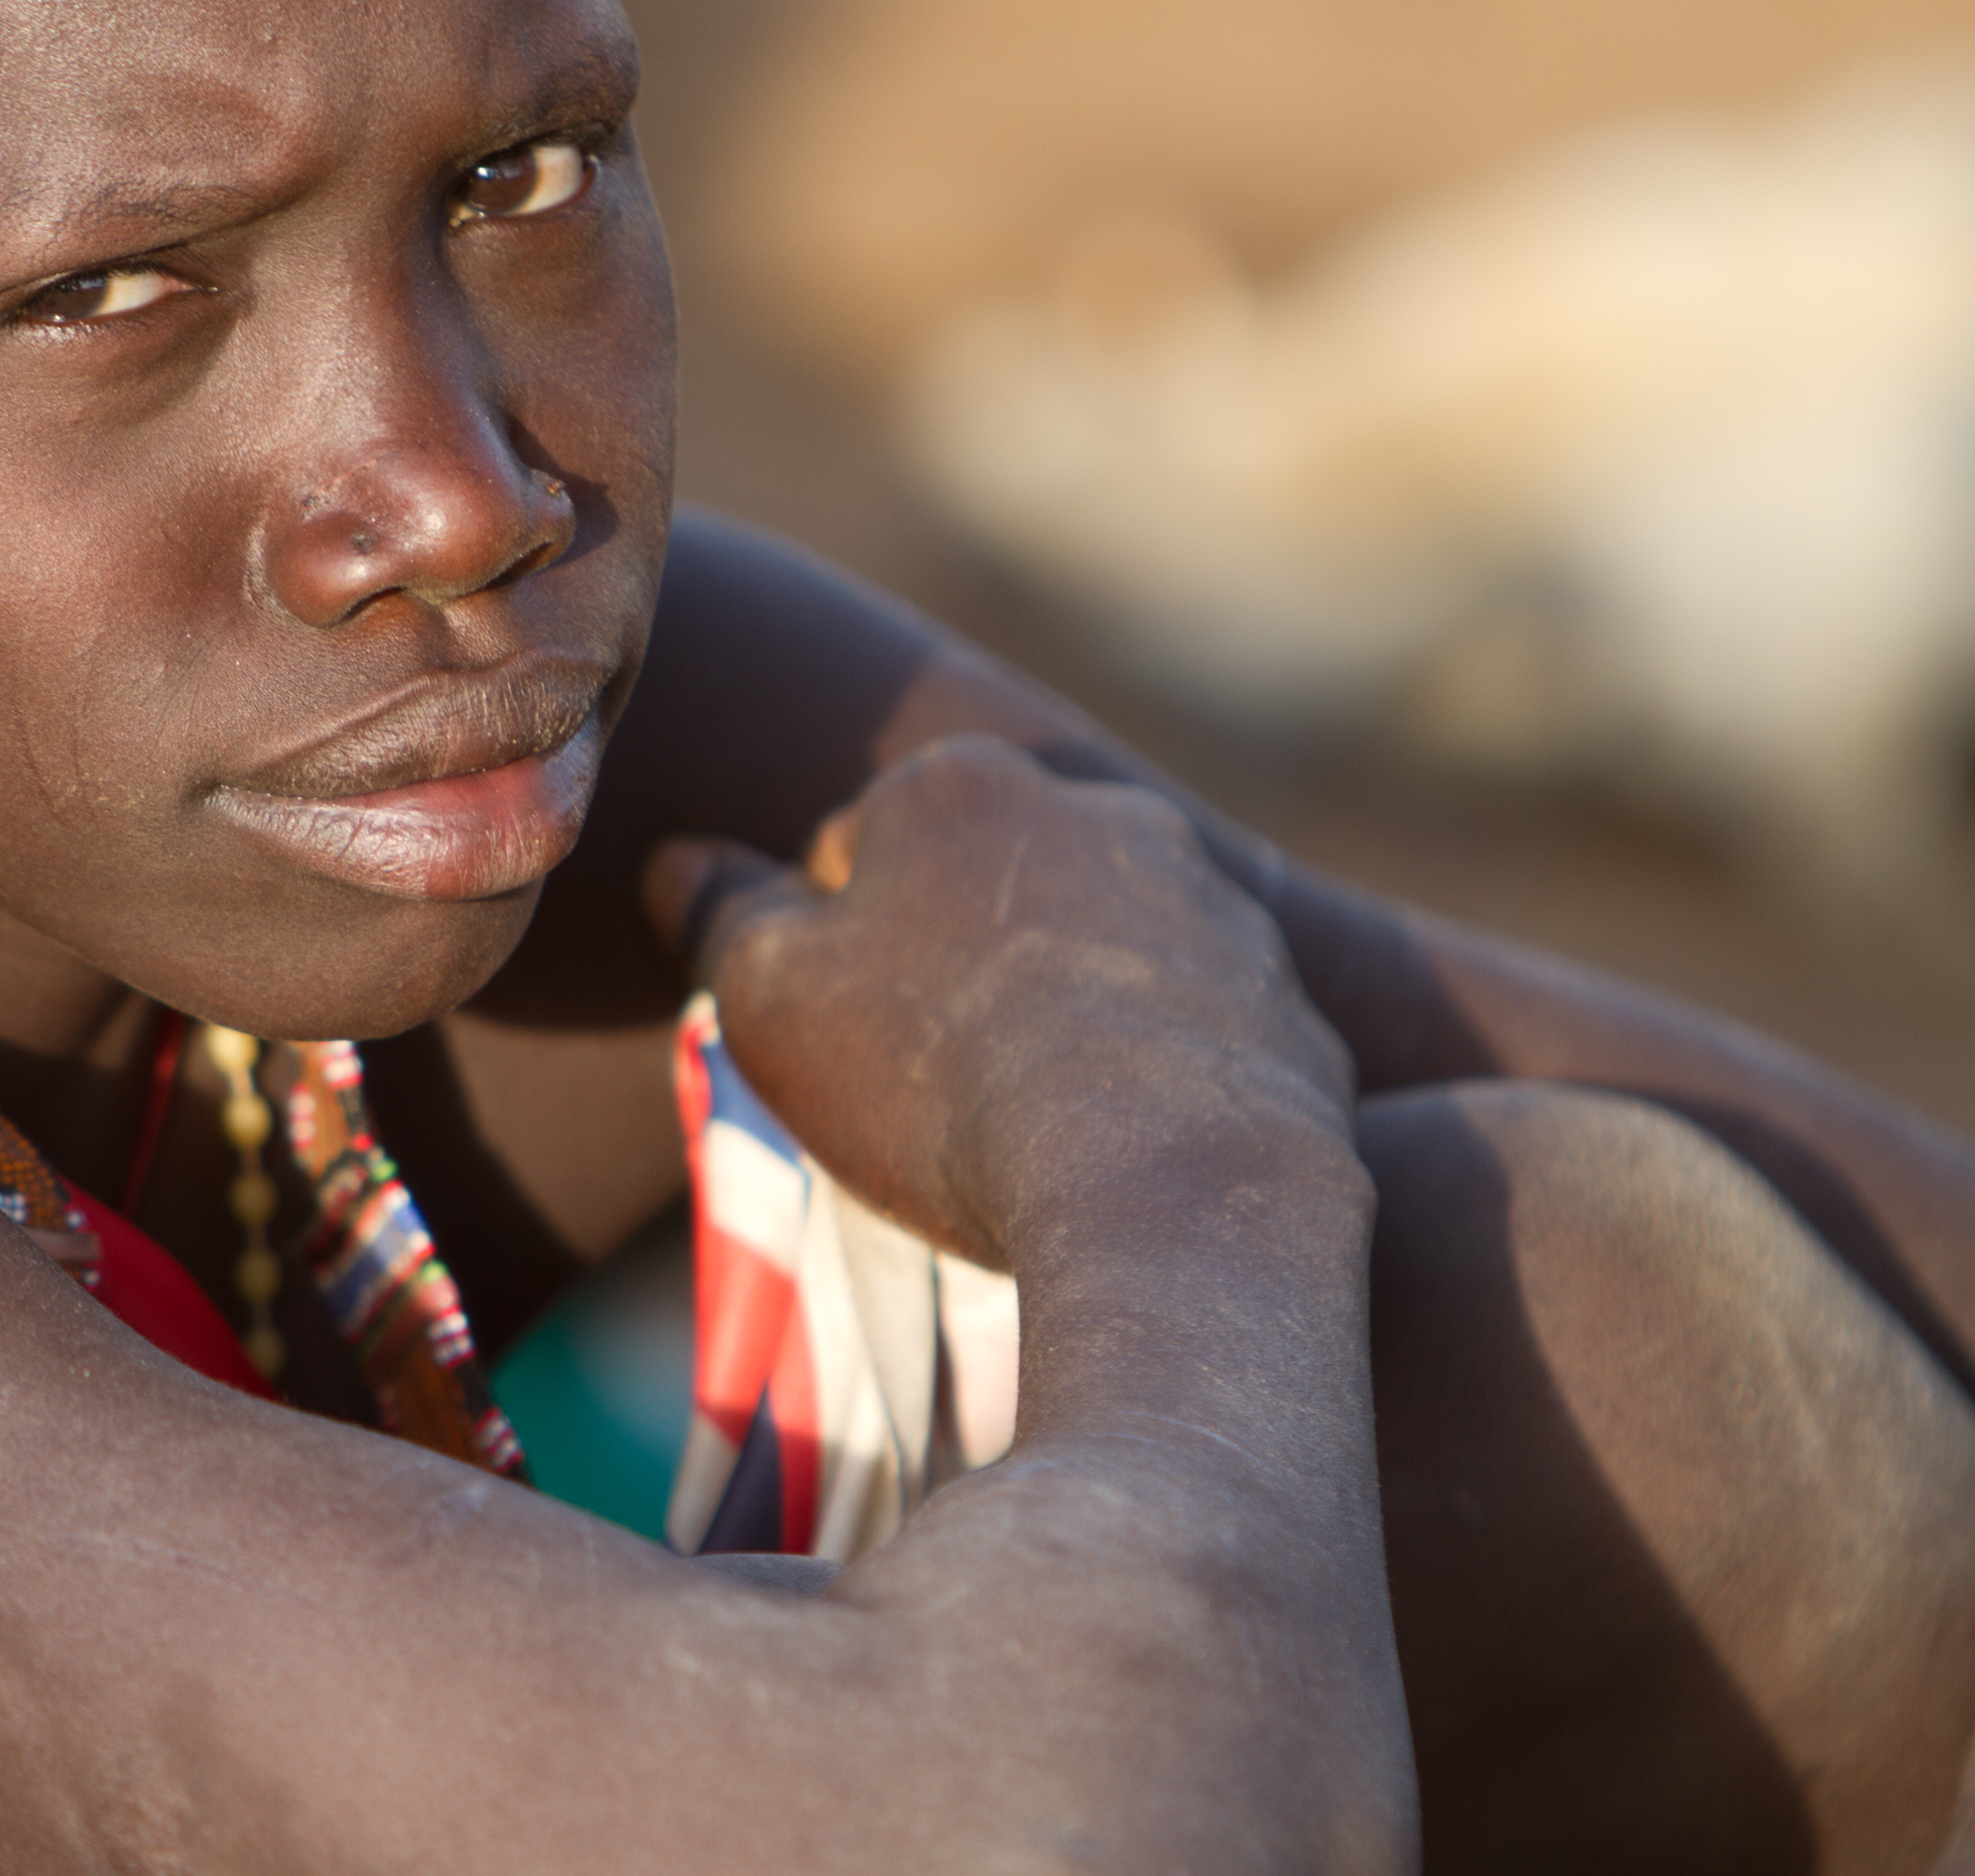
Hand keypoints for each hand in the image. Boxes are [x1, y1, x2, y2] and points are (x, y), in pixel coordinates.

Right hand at [644, 734, 1357, 1266]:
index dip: (828, 953)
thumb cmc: (938, 1082)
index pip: (855, 849)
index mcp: (962, 784)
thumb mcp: (773, 999)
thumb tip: (680, 860)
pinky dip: (1159, 1086)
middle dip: (955, 971)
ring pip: (1100, 958)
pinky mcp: (1294, 1008)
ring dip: (1062, 1020)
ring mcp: (1216, 907)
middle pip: (987, 891)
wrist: (1169, 1190)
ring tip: (1032, 1140)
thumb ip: (719, 914)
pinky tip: (1128, 1163)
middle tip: (929, 1096)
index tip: (839, 1046)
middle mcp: (1102, 811)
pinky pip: (1198, 1040)